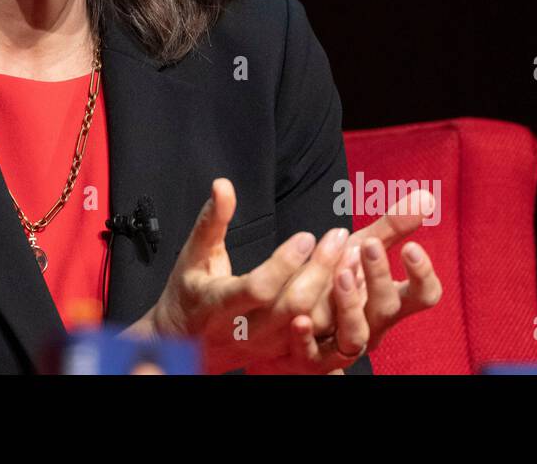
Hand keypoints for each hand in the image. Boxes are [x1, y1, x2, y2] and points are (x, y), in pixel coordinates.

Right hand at [130, 178, 357, 374]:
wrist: (185, 341)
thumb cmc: (189, 292)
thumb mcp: (195, 254)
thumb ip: (212, 220)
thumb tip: (222, 185)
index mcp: (218, 305)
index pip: (259, 288)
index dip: (285, 264)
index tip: (307, 236)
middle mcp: (244, 330)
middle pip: (292, 306)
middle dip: (320, 271)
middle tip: (338, 237)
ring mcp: (266, 345)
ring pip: (310, 323)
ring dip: (334, 290)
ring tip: (350, 255)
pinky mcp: (282, 352)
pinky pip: (317, 335)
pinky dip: (336, 309)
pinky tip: (348, 282)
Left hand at [249, 191, 443, 370]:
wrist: (292, 330)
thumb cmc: (335, 285)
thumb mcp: (360, 252)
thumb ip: (391, 228)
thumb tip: (426, 195)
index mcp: (388, 301)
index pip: (422, 297)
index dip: (422, 276)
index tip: (411, 247)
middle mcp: (371, 326)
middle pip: (387, 309)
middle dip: (380, 277)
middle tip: (367, 244)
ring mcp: (342, 345)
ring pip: (356, 336)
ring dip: (350, 303)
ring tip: (340, 272)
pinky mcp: (310, 360)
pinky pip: (312, 356)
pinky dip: (307, 338)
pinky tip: (299, 319)